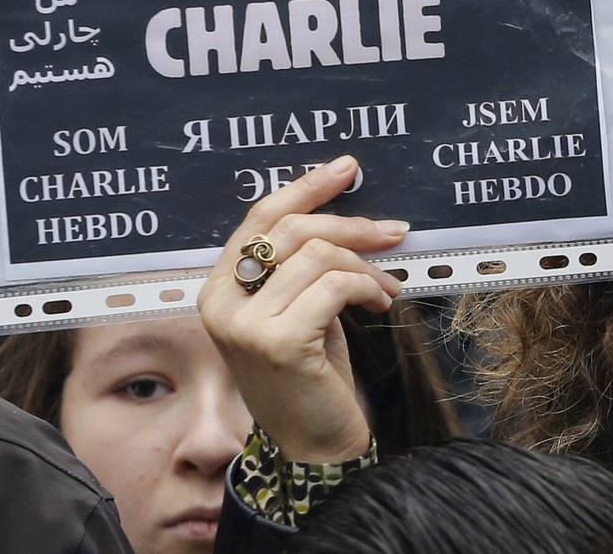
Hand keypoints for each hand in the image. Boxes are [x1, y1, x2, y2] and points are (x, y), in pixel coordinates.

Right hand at [199, 155, 406, 462]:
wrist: (313, 444)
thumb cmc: (310, 373)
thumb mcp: (299, 307)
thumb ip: (300, 264)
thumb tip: (345, 210)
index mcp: (219, 288)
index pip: (261, 217)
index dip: (306, 187)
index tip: (348, 168)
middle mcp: (221, 302)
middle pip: (293, 229)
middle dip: (351, 224)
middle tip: (393, 231)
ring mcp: (245, 324)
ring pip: (319, 255)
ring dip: (365, 266)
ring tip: (385, 287)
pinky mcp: (278, 342)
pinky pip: (334, 286)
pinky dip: (367, 287)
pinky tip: (380, 304)